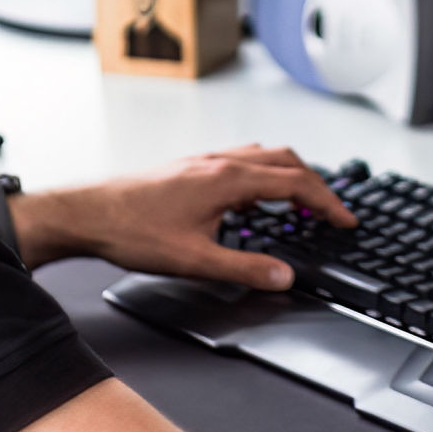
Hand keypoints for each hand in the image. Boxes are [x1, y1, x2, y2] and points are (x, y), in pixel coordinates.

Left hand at [11, 145, 353, 287]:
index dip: (328, 201)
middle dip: (315, 184)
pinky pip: (241, 160)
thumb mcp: (195, 259)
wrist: (87, 214)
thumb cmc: (132, 231)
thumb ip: (245, 268)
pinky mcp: (191, 167)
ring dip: (289, 175)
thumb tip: (283, 275)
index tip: (345, 219)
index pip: (296, 182)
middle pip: (286, 160)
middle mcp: (220, 161)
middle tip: (330, 211)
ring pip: (263, 156)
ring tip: (299, 203)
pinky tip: (252, 200)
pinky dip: (262, 175)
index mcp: (228, 178)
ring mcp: (204, 161)